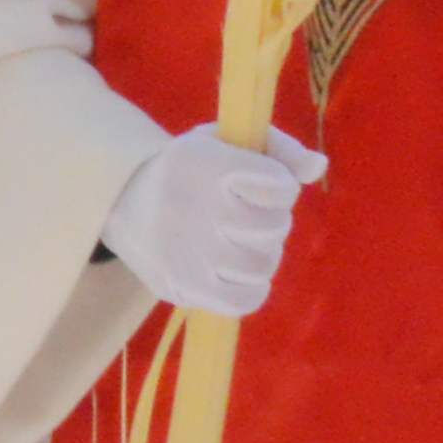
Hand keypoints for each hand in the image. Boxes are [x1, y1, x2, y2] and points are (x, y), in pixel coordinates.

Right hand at [99, 123, 326, 318]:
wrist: (124, 202)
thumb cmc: (192, 169)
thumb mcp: (226, 142)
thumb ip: (277, 150)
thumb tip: (318, 167)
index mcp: (201, 162)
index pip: (280, 187)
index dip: (280, 186)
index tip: (261, 181)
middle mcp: (187, 206)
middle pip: (272, 227)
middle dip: (272, 220)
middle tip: (248, 213)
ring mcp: (180, 252)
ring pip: (262, 265)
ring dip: (263, 253)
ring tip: (241, 240)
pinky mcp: (178, 287)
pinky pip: (243, 301)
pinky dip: (252, 288)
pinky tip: (239, 271)